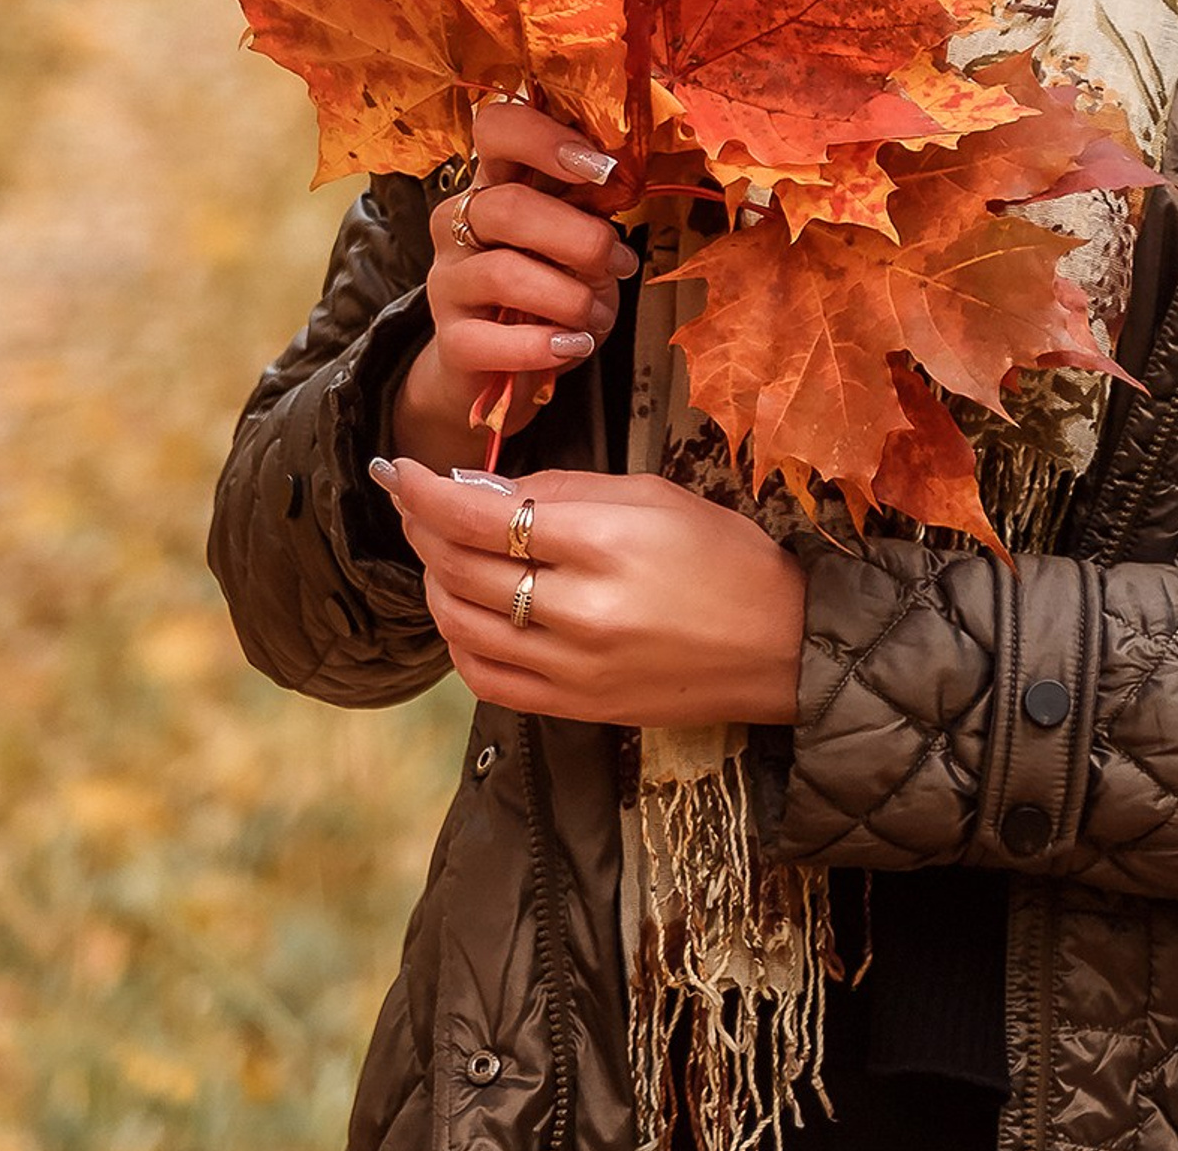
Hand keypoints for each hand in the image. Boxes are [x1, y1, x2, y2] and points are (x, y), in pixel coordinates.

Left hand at [368, 459, 807, 728]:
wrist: (779, 646)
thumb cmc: (724, 556)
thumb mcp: (652, 494)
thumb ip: (563, 488)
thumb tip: (482, 488)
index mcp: (603, 544)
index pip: (481, 516)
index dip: (425, 491)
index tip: (398, 469)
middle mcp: (579, 611)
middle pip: (461, 567)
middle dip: (422, 527)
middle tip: (413, 501)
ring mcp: (572, 669)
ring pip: (461, 623)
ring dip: (432, 580)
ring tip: (436, 550)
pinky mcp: (573, 708)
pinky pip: (485, 678)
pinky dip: (457, 640)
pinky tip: (461, 610)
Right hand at [388, 99, 635, 471]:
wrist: (500, 365)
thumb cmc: (548, 289)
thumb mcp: (574, 241)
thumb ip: (589, 208)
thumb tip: (623, 182)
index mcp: (493, 182)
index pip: (495, 128)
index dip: (545, 139)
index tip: (603, 169)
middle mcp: (458, 222)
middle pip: (508, 206)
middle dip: (580, 237)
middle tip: (620, 263)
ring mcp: (447, 280)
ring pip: (504, 273)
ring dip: (571, 298)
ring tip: (597, 317)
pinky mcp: (450, 339)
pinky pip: (492, 340)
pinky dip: (544, 344)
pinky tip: (573, 345)